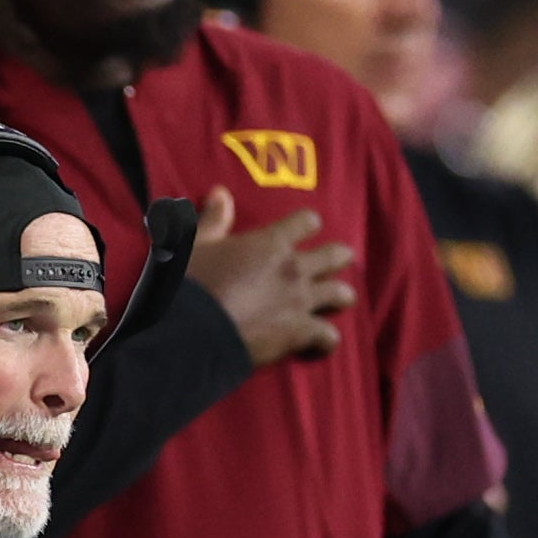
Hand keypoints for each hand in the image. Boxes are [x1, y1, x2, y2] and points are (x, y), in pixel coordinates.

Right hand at [183, 187, 355, 367]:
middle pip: (332, 256)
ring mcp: (300, 302)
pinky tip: (326, 344)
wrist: (194, 331)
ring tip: (344, 298)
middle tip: (344, 258)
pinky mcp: (300, 333)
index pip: (305, 222)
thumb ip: (213, 220)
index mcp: (271, 243)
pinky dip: (328, 340)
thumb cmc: (192, 284)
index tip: (309, 226)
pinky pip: (328, 337)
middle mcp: (294, 268)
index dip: (308, 224)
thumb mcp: (195, 245)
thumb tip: (221, 193)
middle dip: (339, 256)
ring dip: (341, 295)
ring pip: (338, 294)